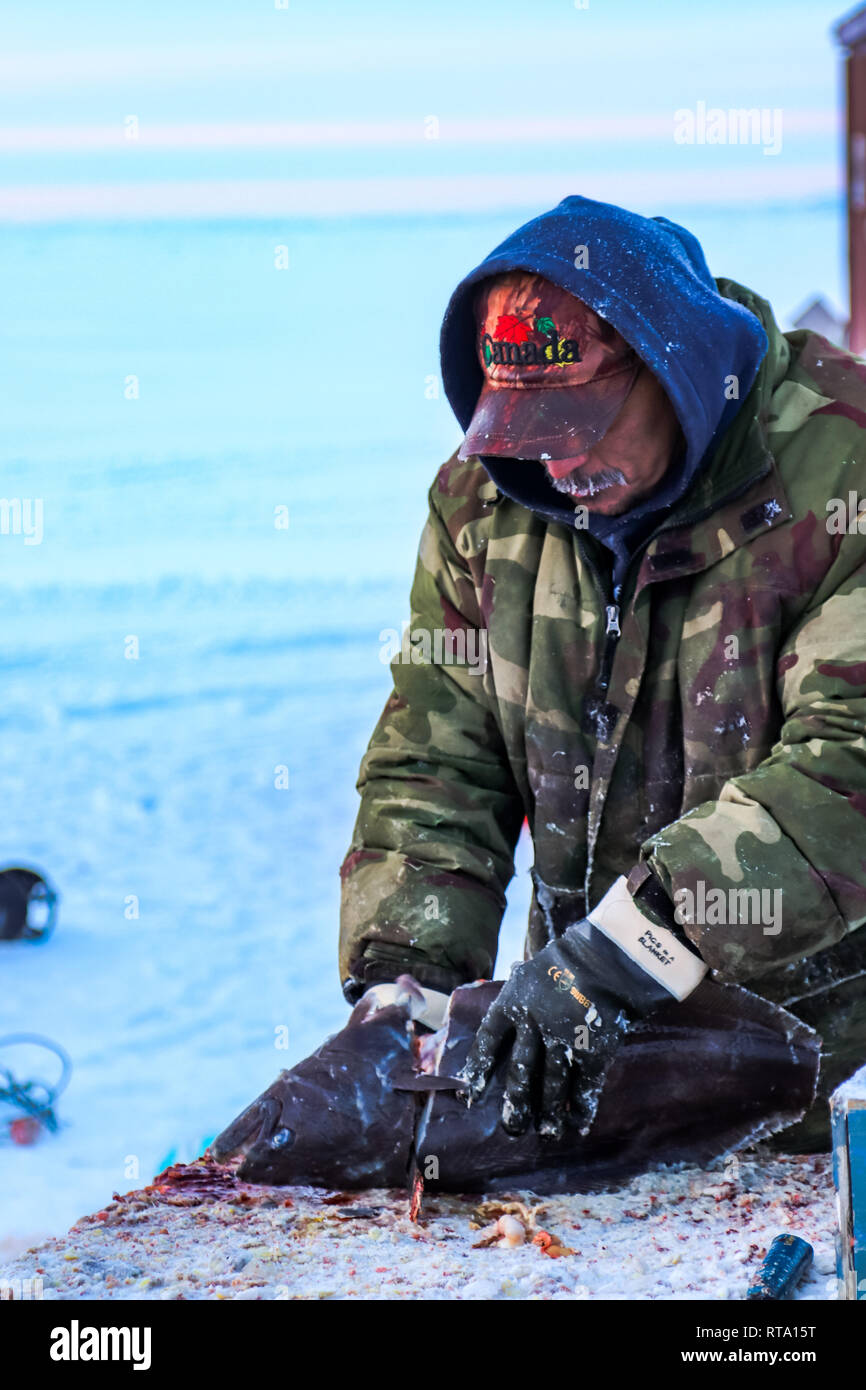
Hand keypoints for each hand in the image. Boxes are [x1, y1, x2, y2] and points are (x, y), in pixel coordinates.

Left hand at [457, 875, 707, 1139]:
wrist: (608, 956)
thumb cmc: (569, 959)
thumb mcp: (532, 971)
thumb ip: (521, 993)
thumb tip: (511, 1007)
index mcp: (513, 1003)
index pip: (488, 1042)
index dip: (478, 1071)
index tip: (470, 1096)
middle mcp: (532, 1026)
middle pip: (520, 1074)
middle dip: (516, 1105)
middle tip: (512, 1129)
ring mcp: (562, 1041)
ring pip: (552, 1086)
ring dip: (549, 1113)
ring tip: (547, 1134)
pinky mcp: (591, 1051)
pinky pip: (584, 1087)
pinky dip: (582, 1109)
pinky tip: (578, 1126)